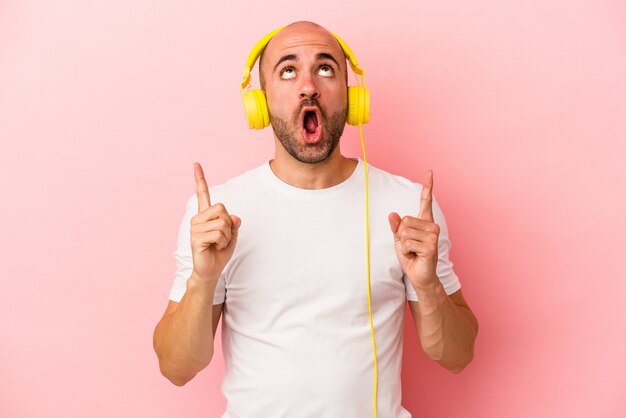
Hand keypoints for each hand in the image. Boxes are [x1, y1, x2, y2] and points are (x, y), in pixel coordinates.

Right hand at [190, 162, 240, 282]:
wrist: (210, 270)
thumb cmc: (219, 252)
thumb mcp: (232, 235)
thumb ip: (234, 224)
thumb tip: (234, 217)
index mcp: (205, 215)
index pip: (203, 194)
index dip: (200, 179)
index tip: (196, 164)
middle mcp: (198, 218)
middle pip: (222, 209)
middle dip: (229, 224)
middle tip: (223, 237)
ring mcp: (195, 228)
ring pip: (223, 222)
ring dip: (227, 235)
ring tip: (217, 244)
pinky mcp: (196, 238)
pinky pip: (219, 234)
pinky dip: (223, 242)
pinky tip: (214, 247)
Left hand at [388, 169, 439, 290]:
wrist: (419, 275)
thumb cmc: (411, 256)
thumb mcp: (400, 239)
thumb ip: (396, 227)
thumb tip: (392, 214)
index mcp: (425, 222)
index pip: (425, 201)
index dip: (427, 186)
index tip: (429, 172)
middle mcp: (431, 226)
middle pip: (404, 221)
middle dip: (401, 236)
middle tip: (410, 247)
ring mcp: (433, 236)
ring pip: (404, 232)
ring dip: (403, 245)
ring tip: (412, 252)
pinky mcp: (431, 246)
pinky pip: (407, 243)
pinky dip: (406, 252)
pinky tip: (415, 256)